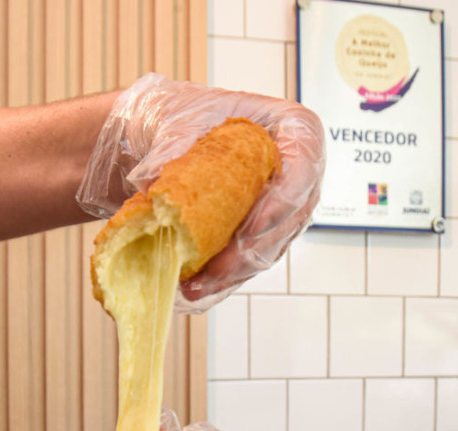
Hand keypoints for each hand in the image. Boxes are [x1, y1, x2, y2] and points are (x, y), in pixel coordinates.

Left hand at [77, 73, 324, 311]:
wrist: (162, 137)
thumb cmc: (182, 114)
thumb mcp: (176, 118)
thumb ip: (172, 147)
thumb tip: (154, 186)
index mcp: (293, 129)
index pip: (303, 166)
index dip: (282, 202)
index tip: (249, 228)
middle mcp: (297, 173)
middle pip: (290, 220)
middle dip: (251, 250)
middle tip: (217, 269)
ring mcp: (282, 208)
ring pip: (270, 249)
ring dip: (234, 273)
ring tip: (197, 286)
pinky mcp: (258, 236)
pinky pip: (249, 263)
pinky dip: (223, 280)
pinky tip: (196, 289)